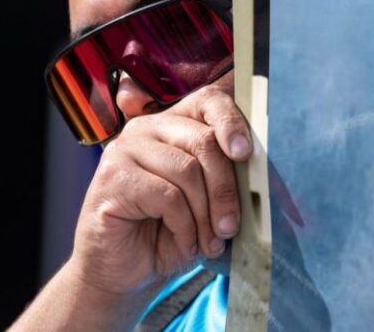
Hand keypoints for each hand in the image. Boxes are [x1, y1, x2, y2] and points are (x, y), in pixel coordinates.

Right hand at [68, 76, 250, 296]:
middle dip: (225, 188)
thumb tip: (262, 174)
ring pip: (187, 170)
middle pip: (203, 141)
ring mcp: (124, 149)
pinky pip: (167, 196)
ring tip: (210, 241)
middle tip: (231, 226)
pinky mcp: (112, 177)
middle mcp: (147, 128)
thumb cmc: (171, 233)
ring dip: (206, 214)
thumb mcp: (207, 202)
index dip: (231, 122)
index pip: (208, 101)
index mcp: (174, 123)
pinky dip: (185, 225)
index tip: (246, 153)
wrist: (125, 273)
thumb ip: (227, 178)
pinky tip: (185, 242)